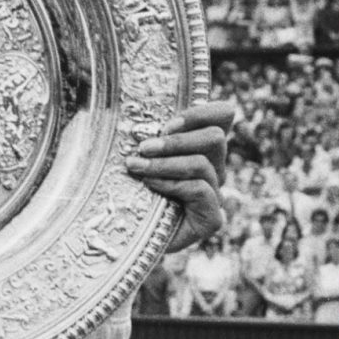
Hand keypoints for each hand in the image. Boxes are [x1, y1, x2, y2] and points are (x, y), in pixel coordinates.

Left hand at [127, 101, 236, 256]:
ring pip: (202, 164)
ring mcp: (215, 195)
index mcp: (202, 146)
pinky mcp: (212, 219)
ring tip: (135, 166)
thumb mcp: (132, 150)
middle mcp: (214, 168)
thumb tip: (114, 98)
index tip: (167, 123)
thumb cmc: (126, 189)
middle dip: (177, 140)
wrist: (126, 239)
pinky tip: (149, 186)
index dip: (202, 111)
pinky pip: (200, 189)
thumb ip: (138, 128)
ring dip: (165, 163)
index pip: (223, 115)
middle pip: (215, 138)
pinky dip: (171, 183)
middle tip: (144, 147)